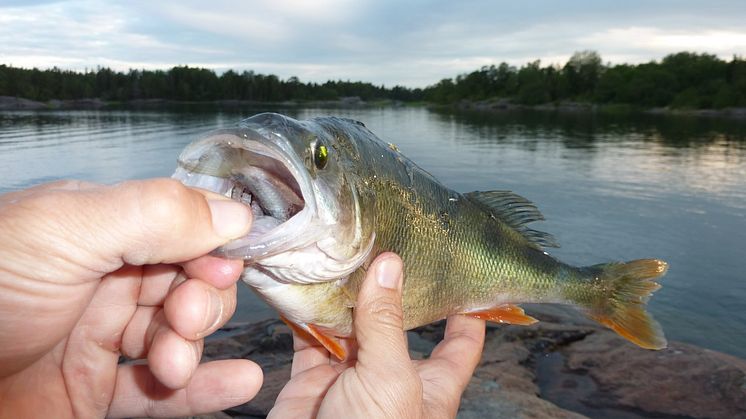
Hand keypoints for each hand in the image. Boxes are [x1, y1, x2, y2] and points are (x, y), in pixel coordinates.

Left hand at [0, 179, 262, 417]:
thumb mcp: (64, 233)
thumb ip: (153, 215)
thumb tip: (236, 214)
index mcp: (97, 228)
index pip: (183, 227)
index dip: (212, 246)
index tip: (224, 267)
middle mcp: (103, 279)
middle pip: (188, 282)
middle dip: (199, 300)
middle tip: (181, 321)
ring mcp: (98, 338)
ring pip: (178, 335)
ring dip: (195, 346)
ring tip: (175, 364)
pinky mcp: (92, 393)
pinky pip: (160, 392)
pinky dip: (204, 390)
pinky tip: (239, 383)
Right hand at [270, 253, 485, 418]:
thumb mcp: (392, 378)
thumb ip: (388, 324)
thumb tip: (390, 267)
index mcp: (432, 383)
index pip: (462, 342)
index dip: (469, 310)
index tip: (470, 276)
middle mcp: (393, 375)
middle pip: (399, 323)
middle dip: (394, 288)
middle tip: (391, 243)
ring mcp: (352, 377)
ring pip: (352, 326)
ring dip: (346, 296)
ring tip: (346, 253)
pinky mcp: (314, 381)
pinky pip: (310, 340)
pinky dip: (306, 315)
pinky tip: (306, 284)